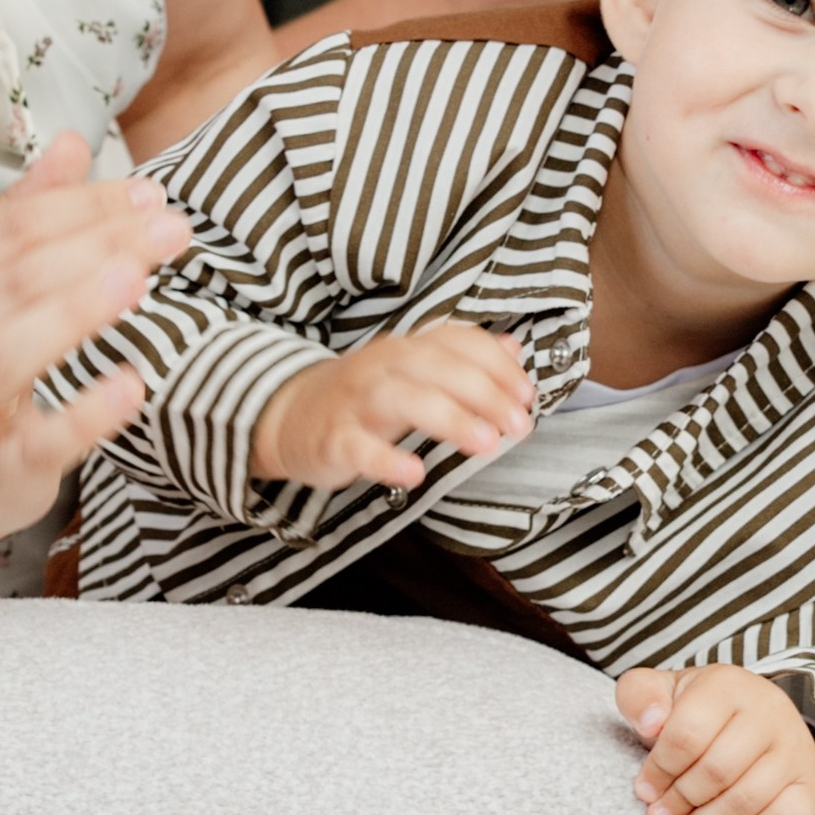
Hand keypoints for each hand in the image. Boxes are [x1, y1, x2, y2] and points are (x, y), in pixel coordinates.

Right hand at [0, 129, 191, 577]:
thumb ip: (20, 219)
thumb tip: (72, 144)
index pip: (9, 229)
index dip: (83, 205)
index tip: (150, 196)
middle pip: (15, 279)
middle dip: (99, 244)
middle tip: (171, 229)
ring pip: (10, 350)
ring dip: (78, 310)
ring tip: (141, 281)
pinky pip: (39, 440)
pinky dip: (86, 413)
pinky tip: (131, 385)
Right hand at [250, 321, 533, 491]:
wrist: (287, 415)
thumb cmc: (362, 397)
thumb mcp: (412, 371)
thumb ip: (463, 358)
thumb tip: (513, 348)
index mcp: (405, 349)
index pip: (456, 341)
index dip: (496, 365)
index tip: (527, 394)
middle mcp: (382, 368)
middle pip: (436, 367)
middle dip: (484, 393)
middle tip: (518, 425)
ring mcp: (355, 403)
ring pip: (402, 399)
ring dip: (448, 418)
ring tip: (485, 443)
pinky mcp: (333, 440)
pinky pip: (359, 447)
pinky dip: (386, 459)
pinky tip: (414, 472)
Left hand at [617, 665, 814, 814]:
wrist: (754, 715)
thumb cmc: (699, 710)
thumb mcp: (662, 691)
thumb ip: (640, 696)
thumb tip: (651, 723)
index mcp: (726, 685)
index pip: (687, 734)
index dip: (659, 770)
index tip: (644, 790)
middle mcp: (768, 712)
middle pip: (718, 770)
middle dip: (680, 802)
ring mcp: (795, 749)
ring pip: (748, 799)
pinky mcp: (810, 784)